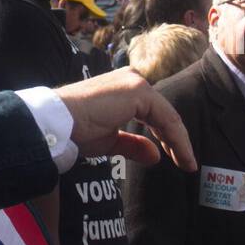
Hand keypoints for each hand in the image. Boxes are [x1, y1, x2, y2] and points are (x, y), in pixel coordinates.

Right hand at [56, 68, 195, 171]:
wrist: (57, 125)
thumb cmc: (75, 132)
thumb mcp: (109, 141)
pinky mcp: (138, 91)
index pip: (152, 114)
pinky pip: (165, 118)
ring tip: (187, 163)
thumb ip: (132, 145)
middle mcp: (131, 80)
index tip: (177, 160)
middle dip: (175, 140)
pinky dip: (176, 139)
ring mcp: (135, 83)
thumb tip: (155, 156)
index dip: (166, 138)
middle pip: (162, 114)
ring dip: (179, 142)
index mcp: (123, 91)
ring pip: (167, 116)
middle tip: (187, 163)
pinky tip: (180, 155)